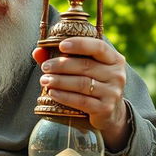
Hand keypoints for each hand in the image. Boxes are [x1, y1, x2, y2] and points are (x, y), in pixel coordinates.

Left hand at [32, 37, 129, 151]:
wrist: (110, 111)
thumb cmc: (93, 82)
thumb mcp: (84, 67)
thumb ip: (62, 57)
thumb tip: (37, 51)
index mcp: (114, 59)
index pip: (98, 47)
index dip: (80, 44)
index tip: (61, 45)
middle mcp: (117, 74)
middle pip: (86, 66)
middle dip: (61, 65)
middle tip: (45, 67)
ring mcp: (113, 92)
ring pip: (82, 84)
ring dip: (60, 81)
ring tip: (44, 80)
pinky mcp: (105, 108)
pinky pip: (82, 101)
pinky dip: (64, 96)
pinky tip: (52, 93)